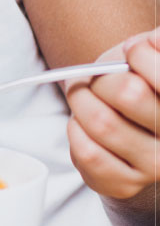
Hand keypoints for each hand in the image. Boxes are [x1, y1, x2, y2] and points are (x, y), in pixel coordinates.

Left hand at [64, 26, 159, 204]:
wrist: (133, 130)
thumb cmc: (140, 84)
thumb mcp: (152, 56)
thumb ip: (155, 45)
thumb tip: (153, 41)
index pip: (158, 73)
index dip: (138, 54)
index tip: (130, 53)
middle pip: (128, 94)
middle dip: (101, 77)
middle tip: (95, 78)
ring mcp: (155, 167)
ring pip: (102, 123)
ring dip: (81, 102)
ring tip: (84, 98)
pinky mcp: (125, 184)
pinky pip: (87, 152)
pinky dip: (75, 130)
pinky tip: (84, 124)